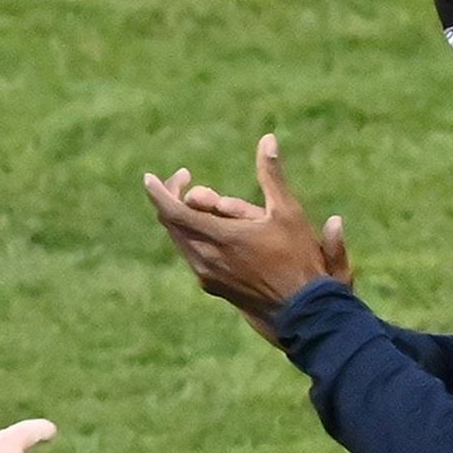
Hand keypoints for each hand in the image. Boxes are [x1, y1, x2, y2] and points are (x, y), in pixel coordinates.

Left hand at [143, 133, 345, 334]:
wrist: (304, 313)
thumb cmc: (299, 260)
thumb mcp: (289, 212)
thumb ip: (272, 175)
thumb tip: (267, 139)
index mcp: (219, 238)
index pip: (172, 211)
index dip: (158, 192)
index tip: (149, 177)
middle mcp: (205, 258)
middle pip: (172, 223)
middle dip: (173, 198)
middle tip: (185, 179)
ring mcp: (206, 275)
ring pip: (181, 239)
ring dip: (185, 218)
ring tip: (205, 201)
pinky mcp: (212, 286)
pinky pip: (192, 254)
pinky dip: (193, 235)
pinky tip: (210, 227)